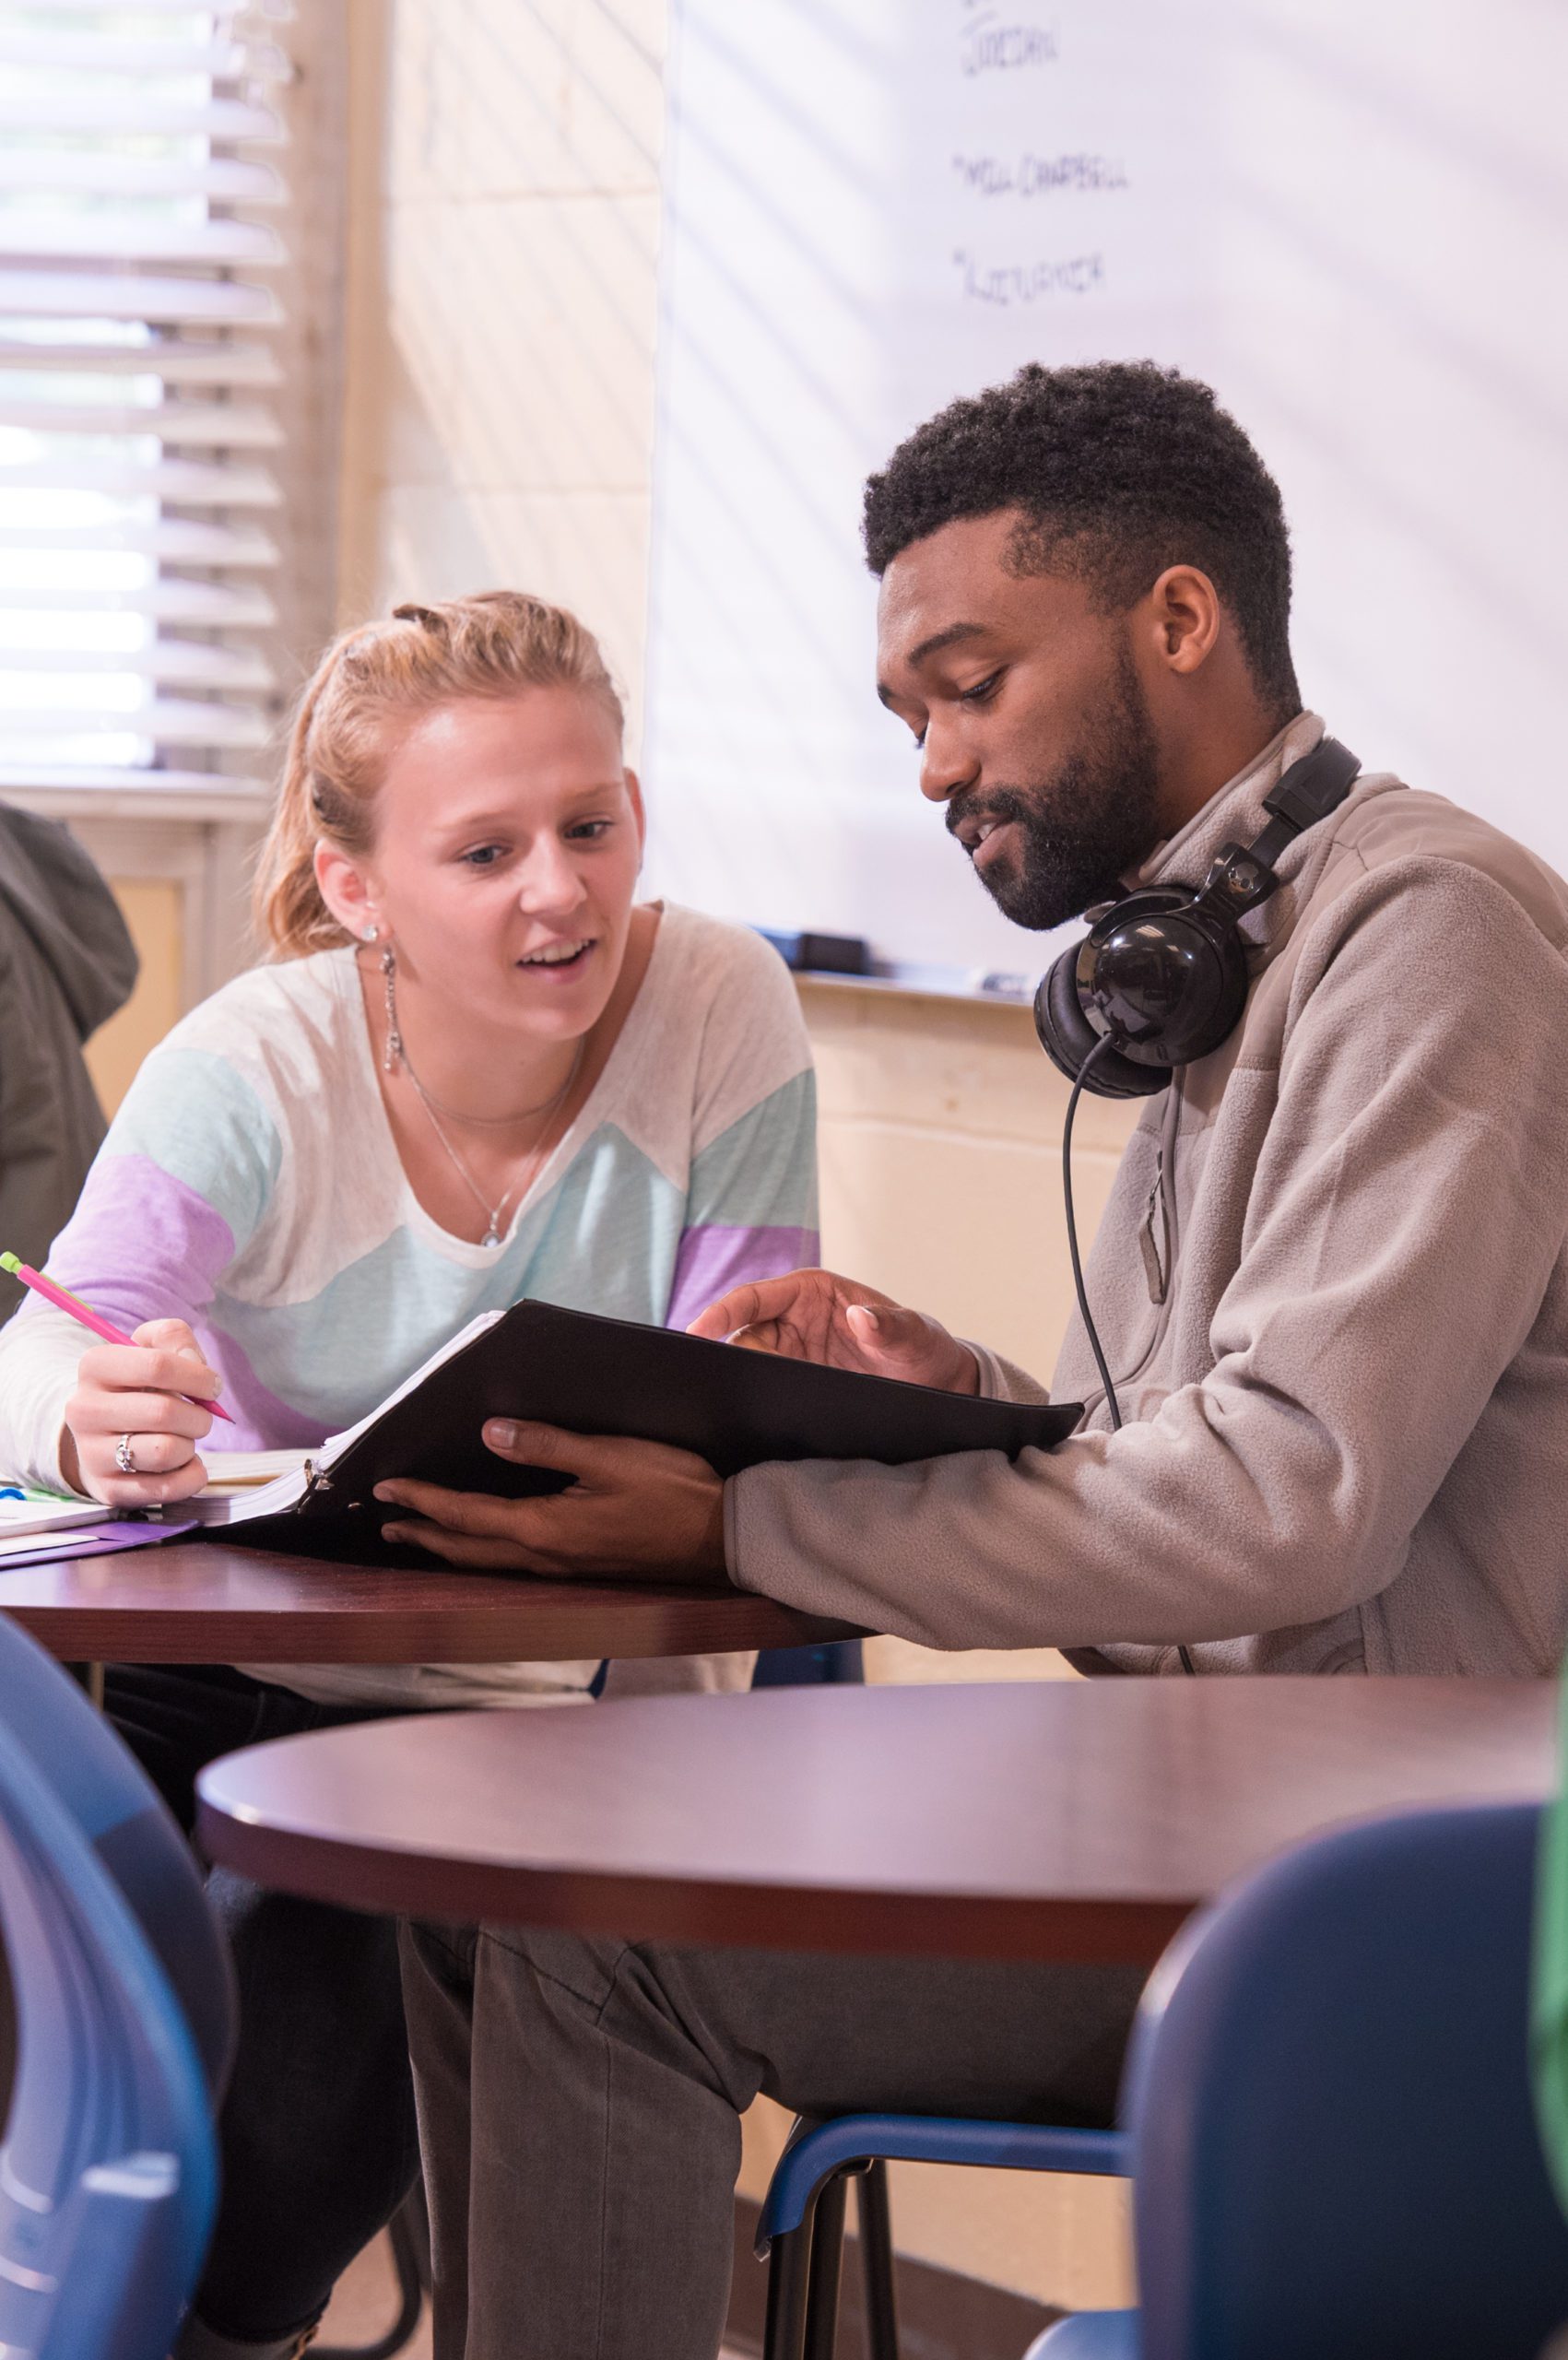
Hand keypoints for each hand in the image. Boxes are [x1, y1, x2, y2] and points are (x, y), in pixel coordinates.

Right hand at [61, 1318, 218, 1506]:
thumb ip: (174, 1337)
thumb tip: (194, 1364)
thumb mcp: (151, 1347)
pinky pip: (167, 1487)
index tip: (212, 1386)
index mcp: (94, 1366)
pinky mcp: (107, 1488)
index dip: (198, 1377)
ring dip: (191, 1445)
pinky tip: (185, 1463)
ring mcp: (91, 1453)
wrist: (104, 1433)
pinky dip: (191, 1475)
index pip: (157, 1365)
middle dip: (198, 1416)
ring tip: (183, 1438)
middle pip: (164, 1412)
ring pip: (166, 1452)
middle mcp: (84, 1410)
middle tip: (200, 1417)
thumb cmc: (138, 1385)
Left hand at [374, 1420, 727, 1578]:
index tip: (385, 1488)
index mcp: (546, 1528)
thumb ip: (548, 1445)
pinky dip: (486, 1556)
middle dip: (425, 1535)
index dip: (423, 1501)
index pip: (466, 1516)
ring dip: (451, 1549)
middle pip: (469, 1550)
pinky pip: (517, 1567)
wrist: (725, 1539)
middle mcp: (547, 1557)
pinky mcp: (585, 1569)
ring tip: (422, 1539)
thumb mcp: (611, 1457)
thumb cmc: (674, 1491)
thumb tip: (491, 1433)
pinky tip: (491, 1547)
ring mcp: (566, 1569)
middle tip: (388, 1526)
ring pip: (491, 1563)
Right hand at [687, 1267, 978, 1394]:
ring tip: (732, 1404)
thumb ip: (890, 1327)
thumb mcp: (914, 1336)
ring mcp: (792, 1352)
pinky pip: (766, 1387)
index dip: (720, 1313)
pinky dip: (755, 1398)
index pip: (754, 1297)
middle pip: (743, 1335)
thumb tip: (858, 1317)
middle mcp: (794, 1318)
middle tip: (716, 1385)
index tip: (695, 1334)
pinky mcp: (796, 1380)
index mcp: (812, 1291)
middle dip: (725, 1356)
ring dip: (741, 1381)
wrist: (934, 1385)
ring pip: (750, 1364)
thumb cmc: (923, 1347)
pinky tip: (751, 1417)